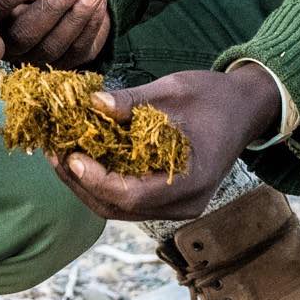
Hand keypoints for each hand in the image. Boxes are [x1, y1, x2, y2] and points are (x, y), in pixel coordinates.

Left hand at [48, 65, 281, 222]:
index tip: (71, 157)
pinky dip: (102, 182)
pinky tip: (83, 158)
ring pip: (119, 209)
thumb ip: (133, 102)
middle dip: (80, 183)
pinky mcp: (168, 200)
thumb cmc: (214, 96)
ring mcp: (177, 206)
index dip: (97, 180)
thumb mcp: (174, 89)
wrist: (246, 109)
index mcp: (193, 179)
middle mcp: (184, 204)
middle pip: (119, 209)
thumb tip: (91, 104)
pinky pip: (128, 200)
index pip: (134, 194)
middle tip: (53, 152)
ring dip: (85, 185)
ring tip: (60, 154)